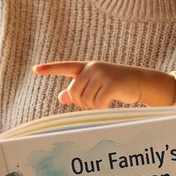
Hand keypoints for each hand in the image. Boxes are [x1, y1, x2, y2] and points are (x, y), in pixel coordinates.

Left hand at [33, 61, 175, 108]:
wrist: (140, 81)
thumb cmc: (117, 84)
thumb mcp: (97, 84)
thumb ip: (79, 89)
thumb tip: (61, 97)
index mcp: (86, 67)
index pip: (65, 67)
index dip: (50, 69)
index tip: (35, 69)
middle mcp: (92, 68)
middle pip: (73, 92)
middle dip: (81, 103)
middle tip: (94, 103)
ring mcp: (101, 74)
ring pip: (85, 100)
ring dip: (94, 107)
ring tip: (105, 100)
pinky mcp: (111, 83)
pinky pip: (98, 103)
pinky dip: (102, 109)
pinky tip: (110, 105)